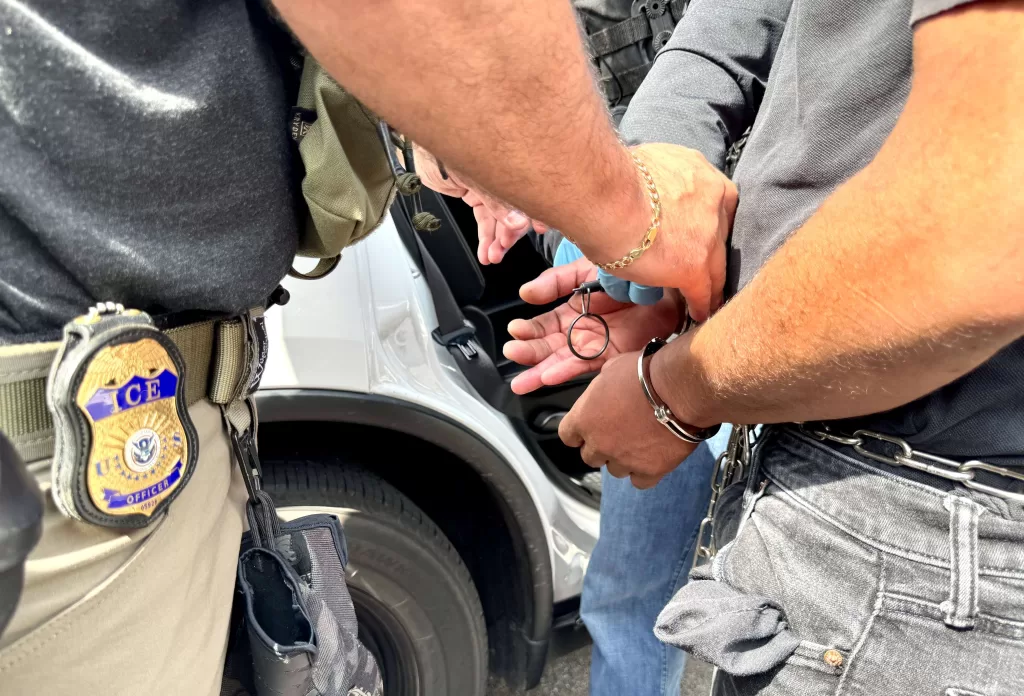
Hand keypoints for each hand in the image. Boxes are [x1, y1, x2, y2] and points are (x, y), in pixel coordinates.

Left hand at [413, 143, 545, 263]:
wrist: (416, 146)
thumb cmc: (442, 145)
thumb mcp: (471, 176)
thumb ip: (495, 201)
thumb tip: (518, 222)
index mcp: (507, 160)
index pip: (528, 189)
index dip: (536, 210)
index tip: (541, 228)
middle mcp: (502, 173)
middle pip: (515, 207)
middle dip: (511, 232)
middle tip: (504, 248)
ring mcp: (489, 185)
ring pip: (499, 218)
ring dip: (497, 240)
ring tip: (493, 257)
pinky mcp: (476, 194)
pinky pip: (484, 218)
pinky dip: (485, 237)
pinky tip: (486, 251)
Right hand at [503, 258, 681, 393]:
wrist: (670, 284)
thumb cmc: (631, 272)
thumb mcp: (586, 269)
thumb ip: (556, 281)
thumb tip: (525, 293)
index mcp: (574, 310)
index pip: (544, 325)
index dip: (528, 330)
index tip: (513, 331)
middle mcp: (583, 330)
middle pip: (549, 347)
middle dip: (529, 352)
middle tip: (513, 353)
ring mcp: (597, 345)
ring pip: (562, 361)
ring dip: (540, 370)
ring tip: (521, 380)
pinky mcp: (613, 357)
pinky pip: (585, 367)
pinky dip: (566, 373)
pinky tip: (549, 376)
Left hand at [558, 352, 696, 488]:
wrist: (678, 390)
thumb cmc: (646, 374)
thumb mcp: (612, 368)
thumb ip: (601, 387)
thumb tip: (604, 389)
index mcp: (584, 418)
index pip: (568, 436)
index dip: (578, 432)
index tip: (588, 428)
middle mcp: (599, 443)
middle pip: (590, 456)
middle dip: (601, 446)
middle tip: (618, 433)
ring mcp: (623, 460)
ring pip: (615, 470)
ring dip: (623, 459)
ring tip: (639, 443)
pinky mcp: (648, 471)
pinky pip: (639, 481)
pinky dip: (644, 472)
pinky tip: (652, 458)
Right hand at [581, 143, 737, 321]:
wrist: (606, 196)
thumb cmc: (610, 179)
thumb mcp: (647, 168)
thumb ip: (656, 183)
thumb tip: (645, 195)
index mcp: (699, 171)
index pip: (713, 201)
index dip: (706, 221)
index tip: (697, 233)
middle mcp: (712, 198)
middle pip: (721, 232)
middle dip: (712, 249)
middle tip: (704, 266)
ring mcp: (709, 234)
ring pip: (716, 264)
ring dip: (711, 281)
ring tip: (707, 297)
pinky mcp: (695, 265)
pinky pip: (704, 290)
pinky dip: (701, 304)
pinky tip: (698, 313)